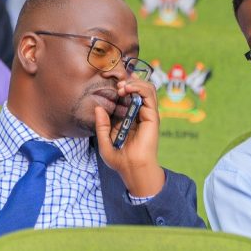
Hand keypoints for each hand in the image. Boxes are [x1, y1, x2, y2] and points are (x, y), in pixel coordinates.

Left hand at [94, 78, 164, 196]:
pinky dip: (139, 88)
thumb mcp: (104, 140)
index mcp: (131, 119)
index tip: (112, 86)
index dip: (123, 88)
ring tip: (122, 86)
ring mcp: (148, 115)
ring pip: (147, 89)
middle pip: (140, 90)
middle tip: (117, 84)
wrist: (131, 168)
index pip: (131, 97)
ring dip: (134, 83)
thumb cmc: (119, 159)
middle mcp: (141, 115)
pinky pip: (149, 96)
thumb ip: (102, 124)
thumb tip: (98, 108)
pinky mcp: (152, 116)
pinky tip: (127, 89)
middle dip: (129, 83)